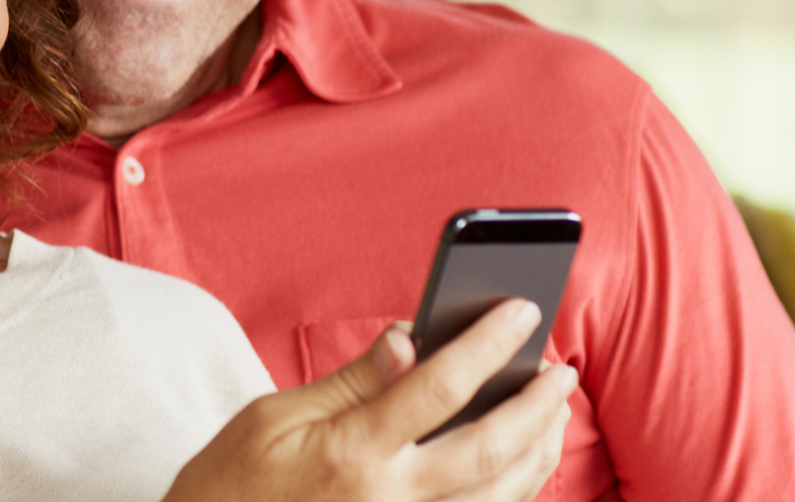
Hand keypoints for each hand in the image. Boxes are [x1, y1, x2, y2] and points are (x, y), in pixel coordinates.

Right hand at [164, 299, 576, 501]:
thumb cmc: (235, 481)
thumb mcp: (277, 415)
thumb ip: (353, 381)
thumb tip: (410, 339)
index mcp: (352, 455)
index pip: (438, 387)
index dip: (486, 343)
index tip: (520, 311)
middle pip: (491, 450)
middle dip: (534, 404)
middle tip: (559, 369)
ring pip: (501, 498)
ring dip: (538, 452)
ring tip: (551, 412)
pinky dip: (513, 495)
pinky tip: (522, 466)